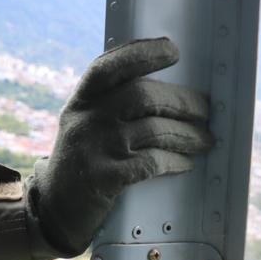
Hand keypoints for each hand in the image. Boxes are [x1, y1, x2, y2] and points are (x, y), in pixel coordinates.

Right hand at [30, 37, 212, 254]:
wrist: (55, 208)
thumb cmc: (82, 161)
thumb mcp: (84, 125)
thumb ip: (112, 105)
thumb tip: (173, 92)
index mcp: (81, 102)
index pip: (108, 67)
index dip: (142, 52)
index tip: (172, 51)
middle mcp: (85, 120)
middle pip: (142, 95)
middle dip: (183, 102)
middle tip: (205, 112)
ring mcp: (93, 149)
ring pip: (155, 129)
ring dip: (189, 135)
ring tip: (204, 141)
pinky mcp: (104, 178)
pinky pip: (152, 162)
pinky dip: (175, 161)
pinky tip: (184, 164)